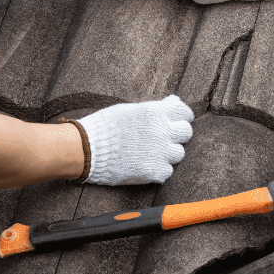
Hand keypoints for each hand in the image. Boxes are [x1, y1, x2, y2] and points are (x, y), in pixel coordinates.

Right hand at [77, 95, 194, 184]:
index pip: (184, 112)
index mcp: (156, 113)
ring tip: (151, 152)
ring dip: (168, 153)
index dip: (182, 117)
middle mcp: (162, 131)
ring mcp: (160, 153)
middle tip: (164, 137)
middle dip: (177, 134)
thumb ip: (155, 107)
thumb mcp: (131, 109)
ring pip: (179, 153)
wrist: (87, 149)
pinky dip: (158, 169)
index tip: (177, 121)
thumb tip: (174, 101)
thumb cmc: (106, 126)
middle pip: (186, 133)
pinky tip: (144, 164)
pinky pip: (167, 171)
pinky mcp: (155, 171)